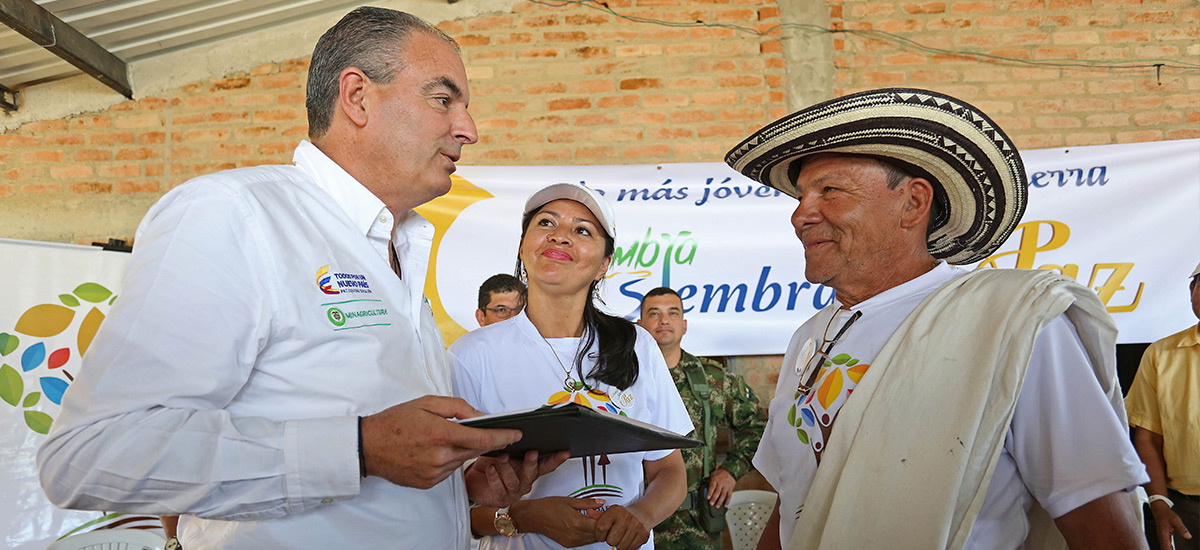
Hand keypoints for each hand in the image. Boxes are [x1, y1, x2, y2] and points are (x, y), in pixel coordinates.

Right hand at [361, 395, 520, 488]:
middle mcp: (440, 456)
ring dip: (463, 449)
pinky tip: (435, 451)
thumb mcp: (427, 403)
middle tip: (487, 430)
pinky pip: (449, 470)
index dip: (503, 436)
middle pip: (475, 449)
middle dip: (484, 440)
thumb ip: (458, 407)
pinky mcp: (429, 483)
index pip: (482, 437)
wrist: (368, 447)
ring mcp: (434, 473)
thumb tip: (480, 415)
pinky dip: (449, 460)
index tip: (516, 433)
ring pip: (462, 460)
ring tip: (446, 437)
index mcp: (441, 433)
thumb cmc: (395, 421)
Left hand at [465, 450, 569, 507]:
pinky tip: (490, 468)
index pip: (547, 464)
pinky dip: (494, 476)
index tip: (564, 452)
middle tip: (531, 453)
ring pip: (514, 480)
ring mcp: (514, 491)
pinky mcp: (501, 499)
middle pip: (532, 472)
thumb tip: (517, 430)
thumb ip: (513, 443)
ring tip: (502, 457)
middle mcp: (525, 481)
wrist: (474, 479)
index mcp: (530, 468)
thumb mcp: (504, 450)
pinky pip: (499, 487)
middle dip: (532, 462)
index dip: (557, 459)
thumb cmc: (491, 463)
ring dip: (508, 467)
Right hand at [511, 497, 604, 546]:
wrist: (533, 517)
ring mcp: (572, 541)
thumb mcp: (569, 500)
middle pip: (598, 534)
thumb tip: (601, 502)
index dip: (605, 518)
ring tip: (590, 519)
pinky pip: (584, 541)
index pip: (600, 525)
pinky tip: (583, 525)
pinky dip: (588, 534)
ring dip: (595, 531)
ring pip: (592, 539)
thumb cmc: (548, 507)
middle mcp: (576, 535)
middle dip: (602, 525)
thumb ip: (587, 503)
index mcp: (577, 523)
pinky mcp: (568, 544)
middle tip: (598, 514)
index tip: (604, 511)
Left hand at [594, 505, 650, 549]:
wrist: (642, 514)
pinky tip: (628, 538)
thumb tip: (589, 513)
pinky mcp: (643, 534)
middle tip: (613, 535)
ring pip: (621, 546)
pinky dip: (627, 546)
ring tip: (621, 536)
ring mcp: (636, 526)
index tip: (602, 535)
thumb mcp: (610, 512)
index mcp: (616, 510)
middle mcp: (627, 517)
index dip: (599, 535)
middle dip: (610, 540)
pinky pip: (630, 548)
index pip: (601, 528)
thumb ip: (598, 516)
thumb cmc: (623, 515)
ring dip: (619, 544)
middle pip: (611, 540)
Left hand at [707, 468, 735, 507]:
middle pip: (717, 492)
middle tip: (711, 503)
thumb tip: (705, 490)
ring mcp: (726, 486)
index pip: (712, 486)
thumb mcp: (712, 475)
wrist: (729, 471)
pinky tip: (725, 505)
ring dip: (720, 501)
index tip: (708, 497)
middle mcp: (721, 483)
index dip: (710, 492)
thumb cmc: (719, 473)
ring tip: (717, 506)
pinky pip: (729, 496)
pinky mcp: (730, 489)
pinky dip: (727, 501)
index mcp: (715, 479)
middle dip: (714, 498)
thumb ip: (709, 482)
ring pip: (723, 495)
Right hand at [1150, 499, 1191, 548]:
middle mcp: (1161, 537)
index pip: (1166, 548)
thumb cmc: (1166, 515)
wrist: (1159, 510)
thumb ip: (1182, 529)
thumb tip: (1188, 536)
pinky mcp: (1163, 535)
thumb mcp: (1176, 520)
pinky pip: (1165, 544)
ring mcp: (1161, 536)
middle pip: (1164, 549)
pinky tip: (1172, 548)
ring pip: (1164, 547)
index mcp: (1163, 534)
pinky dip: (1168, 547)